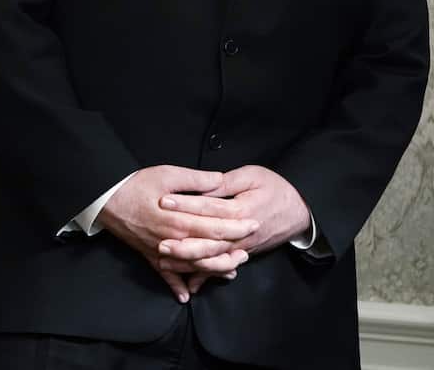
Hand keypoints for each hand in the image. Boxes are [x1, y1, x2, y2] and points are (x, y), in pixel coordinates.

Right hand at [99, 165, 259, 302]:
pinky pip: (165, 276)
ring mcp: (161, 251)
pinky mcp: (150, 256)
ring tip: (233, 268)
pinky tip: (187, 296)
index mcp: (177, 219)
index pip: (214, 226)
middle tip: (250, 246)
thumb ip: (194, 179)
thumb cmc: (134, 185)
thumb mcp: (165, 174)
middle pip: (208, 249)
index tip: (253, 223)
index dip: (236, 226)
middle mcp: (172, 240)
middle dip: (232, 249)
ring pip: (192, 266)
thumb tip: (219, 180)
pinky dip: (176, 287)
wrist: (104, 199)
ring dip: (214, 269)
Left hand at [159, 165, 310, 268]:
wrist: (300, 212)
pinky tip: (188, 284)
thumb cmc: (276, 189)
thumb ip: (226, 182)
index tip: (163, 201)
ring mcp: (242, 247)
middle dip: (183, 244)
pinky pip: (221, 269)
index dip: (185, 204)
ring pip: (213, 259)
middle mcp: (241, 234)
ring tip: (165, 261)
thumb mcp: (252, 176)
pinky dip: (205, 277)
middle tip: (160, 243)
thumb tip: (203, 183)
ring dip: (189, 262)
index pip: (209, 208)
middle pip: (209, 242)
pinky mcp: (242, 254)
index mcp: (242, 211)